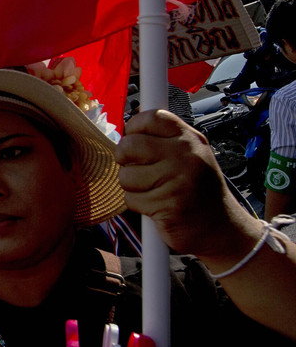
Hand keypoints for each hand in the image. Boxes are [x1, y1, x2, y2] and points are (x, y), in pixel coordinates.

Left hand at [116, 110, 250, 256]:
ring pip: (126, 175)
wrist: (222, 229)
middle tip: (136, 168)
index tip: (134, 137)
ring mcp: (178, 180)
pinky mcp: (168, 204)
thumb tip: (132, 123)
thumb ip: (165, 139)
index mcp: (190, 139)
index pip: (152, 117)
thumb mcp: (191, 156)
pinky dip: (138, 205)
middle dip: (124, 159)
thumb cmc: (199, 191)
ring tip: (153, 191)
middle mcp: (186, 155)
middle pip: (129, 145)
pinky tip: (157, 207)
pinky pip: (131, 199)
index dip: (134, 126)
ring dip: (132, 187)